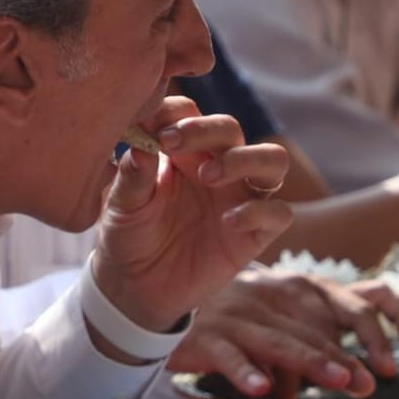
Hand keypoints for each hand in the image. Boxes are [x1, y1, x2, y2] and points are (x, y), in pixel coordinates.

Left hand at [92, 96, 291, 331]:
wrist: (136, 286)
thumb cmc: (129, 234)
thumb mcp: (121, 205)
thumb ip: (132, 175)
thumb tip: (142, 145)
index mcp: (182, 149)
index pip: (189, 112)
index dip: (173, 113)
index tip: (148, 125)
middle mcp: (217, 165)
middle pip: (230, 128)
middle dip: (204, 129)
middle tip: (171, 143)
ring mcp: (240, 196)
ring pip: (272, 160)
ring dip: (244, 160)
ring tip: (209, 176)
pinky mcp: (256, 232)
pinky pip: (278, 213)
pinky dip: (258, 211)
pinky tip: (228, 221)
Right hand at [166, 270, 398, 397]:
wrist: (175, 295)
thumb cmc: (247, 312)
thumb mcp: (290, 309)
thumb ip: (326, 331)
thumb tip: (367, 374)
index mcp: (303, 287)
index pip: (351, 304)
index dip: (378, 330)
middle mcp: (273, 295)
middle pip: (316, 331)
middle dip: (344, 358)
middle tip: (368, 384)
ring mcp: (239, 316)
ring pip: (279, 342)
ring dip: (311, 362)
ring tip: (339, 380)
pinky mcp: (207, 337)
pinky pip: (229, 356)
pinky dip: (245, 372)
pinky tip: (261, 389)